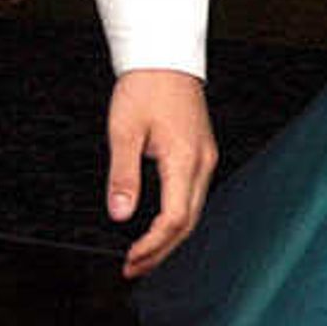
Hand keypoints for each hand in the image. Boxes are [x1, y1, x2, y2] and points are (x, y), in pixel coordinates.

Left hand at [106, 67, 216, 279]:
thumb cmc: (144, 88)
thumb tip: (120, 214)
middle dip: (160, 251)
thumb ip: (122, 176)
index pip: (174, 219)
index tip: (130, 259)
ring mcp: (206, 159)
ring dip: (169, 238)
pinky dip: (176, 219)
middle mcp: (203, 163)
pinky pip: (193, 197)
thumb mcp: (124, 132)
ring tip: (142, 257)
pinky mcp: (202, 154)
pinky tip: (158, 229)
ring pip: (192, 212)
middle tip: (133, 269)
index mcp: (185, 159)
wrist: (164, 57)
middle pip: (187, 223)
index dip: (152, 245)